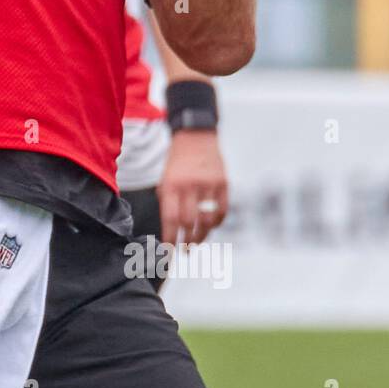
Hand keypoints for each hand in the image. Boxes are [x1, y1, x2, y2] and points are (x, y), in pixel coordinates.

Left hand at [157, 129, 227, 245]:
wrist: (196, 137)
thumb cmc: (177, 162)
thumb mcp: (165, 178)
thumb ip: (167, 201)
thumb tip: (172, 228)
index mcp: (171, 185)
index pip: (170, 218)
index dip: (170, 237)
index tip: (169, 250)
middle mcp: (189, 185)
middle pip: (190, 222)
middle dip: (187, 240)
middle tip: (185, 249)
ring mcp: (208, 184)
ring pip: (208, 219)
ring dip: (202, 235)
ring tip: (196, 242)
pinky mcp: (223, 183)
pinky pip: (222, 210)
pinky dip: (217, 222)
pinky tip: (211, 226)